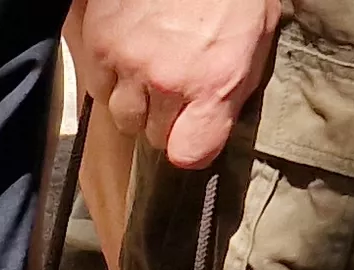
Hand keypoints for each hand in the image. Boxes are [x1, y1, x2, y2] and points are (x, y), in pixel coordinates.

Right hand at [71, 0, 286, 171]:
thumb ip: (236, 83)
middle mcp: (166, 81)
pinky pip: (97, 82)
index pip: (188, 153)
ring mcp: (125, 63)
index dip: (190, 144)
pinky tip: (127, 47)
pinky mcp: (96, 43)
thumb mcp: (258, 31)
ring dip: (132, 97)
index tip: (192, 131)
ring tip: (148, 65)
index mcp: (214, 82)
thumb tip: (218, 117)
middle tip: (173, 84)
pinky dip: (109, 71)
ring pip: (120, 112)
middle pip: (151, 135)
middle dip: (162, 116)